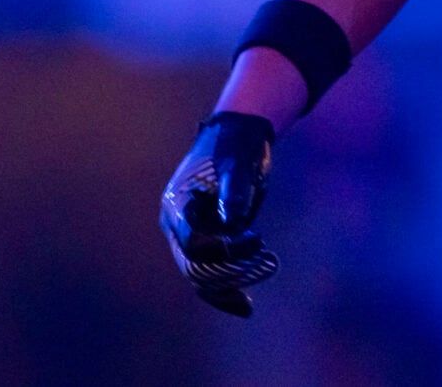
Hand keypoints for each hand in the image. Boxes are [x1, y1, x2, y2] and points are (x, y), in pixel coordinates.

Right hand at [159, 111, 278, 315]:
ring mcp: (191, 236)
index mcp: (178, 205)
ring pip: (201, 277)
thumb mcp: (238, 163)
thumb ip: (235, 191)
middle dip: (228, 270)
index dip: (219, 248)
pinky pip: (210, 275)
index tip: (250, 239)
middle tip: (263, 259)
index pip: (191, 241)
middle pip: (194, 265)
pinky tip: (245, 305)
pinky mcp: (208, 242)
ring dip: (231, 282)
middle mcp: (178, 226)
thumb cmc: (236, 145)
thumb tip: (235, 222)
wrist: (238, 136)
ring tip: (263, 271)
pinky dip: (226, 289)